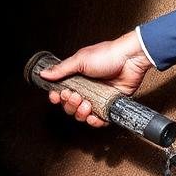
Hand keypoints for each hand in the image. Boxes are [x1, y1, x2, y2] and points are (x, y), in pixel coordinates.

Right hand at [39, 30, 153, 127]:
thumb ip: (62, 69)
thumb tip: (44, 73)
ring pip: (83, 114)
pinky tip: (93, 117)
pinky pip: (100, 119)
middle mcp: (86, 88)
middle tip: (75, 96)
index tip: (57, 96)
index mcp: (77, 77)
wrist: (130, 59)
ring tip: (86, 104)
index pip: (61, 92)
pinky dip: (95, 121)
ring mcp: (98, 97)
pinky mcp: (109, 104)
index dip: (57, 97)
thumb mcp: (80, 60)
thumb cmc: (108, 54)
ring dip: (81, 112)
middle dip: (70, 104)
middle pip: (70, 106)